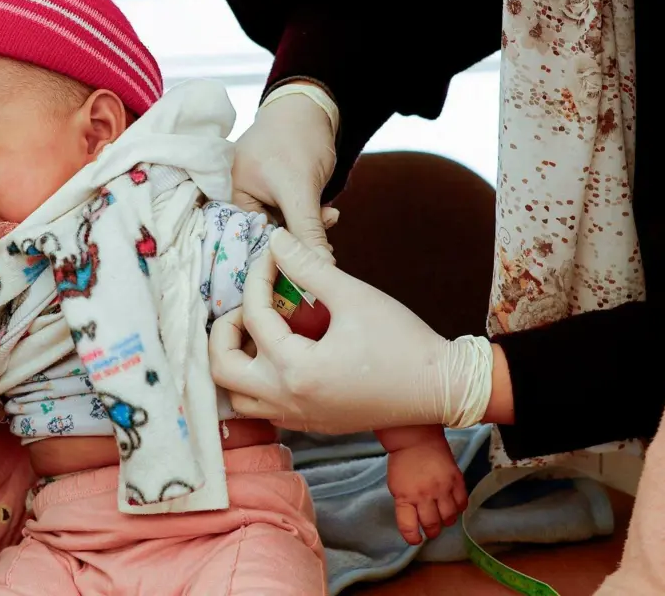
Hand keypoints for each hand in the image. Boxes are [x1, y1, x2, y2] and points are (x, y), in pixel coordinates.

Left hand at [209, 228, 494, 433]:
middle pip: (222, 370)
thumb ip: (307, 266)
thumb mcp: (353, 295)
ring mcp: (299, 418)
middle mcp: (289, 400)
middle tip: (248, 306)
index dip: (258, 278)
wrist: (443, 387)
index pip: (254, 318)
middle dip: (225, 331)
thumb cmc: (403, 341)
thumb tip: (275, 239)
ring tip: (260, 331)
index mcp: (296, 369)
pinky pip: (264, 409)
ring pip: (237, 399)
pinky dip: (257, 383)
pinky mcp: (312, 424)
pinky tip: (280, 354)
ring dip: (236, 362)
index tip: (271, 256)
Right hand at [231, 86, 337, 260]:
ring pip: (282, 228)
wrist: (311, 108)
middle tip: (326, 240)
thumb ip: (307, 230)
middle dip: (297, 239)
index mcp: (228, 192)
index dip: (276, 254)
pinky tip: (327, 212)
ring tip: (330, 217)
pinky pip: (288, 217)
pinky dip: (308, 218)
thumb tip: (321, 267)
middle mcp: (234, 195)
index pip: (247, 237)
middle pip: (265, 235)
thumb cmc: (298, 138)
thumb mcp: (301, 189)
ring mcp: (254, 195)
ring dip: (307, 228)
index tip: (306, 265)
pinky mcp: (272, 195)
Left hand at [380, 426, 467, 544]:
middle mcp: (424, 495)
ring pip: (449, 518)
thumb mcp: (396, 485)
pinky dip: (458, 509)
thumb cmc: (402, 462)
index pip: (408, 526)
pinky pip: (462, 503)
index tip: (415, 539)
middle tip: (431, 530)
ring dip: (445, 521)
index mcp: (405, 496)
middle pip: (432, 524)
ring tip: (442, 517)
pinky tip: (452, 505)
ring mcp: (442, 488)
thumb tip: (414, 521)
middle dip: (431, 531)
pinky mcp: (456, 480)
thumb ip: (405, 504)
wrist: (417, 439)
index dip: (412, 537)